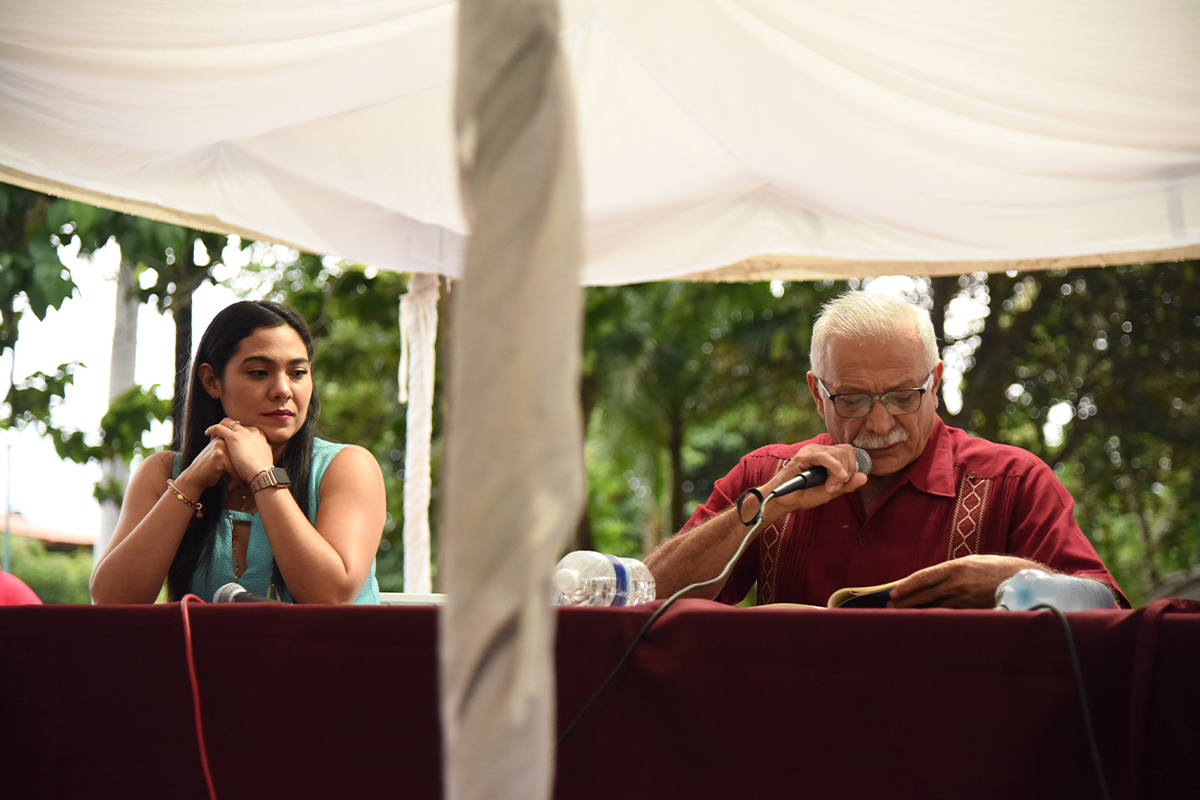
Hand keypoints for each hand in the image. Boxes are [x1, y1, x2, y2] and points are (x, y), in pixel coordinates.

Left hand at [204, 417, 275, 483]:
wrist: (261, 473)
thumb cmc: (262, 471)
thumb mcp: (263, 459)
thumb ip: (258, 455)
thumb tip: (254, 459)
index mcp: (260, 436)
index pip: (246, 430)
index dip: (237, 433)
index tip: (232, 441)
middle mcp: (253, 431)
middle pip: (237, 425)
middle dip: (228, 429)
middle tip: (221, 437)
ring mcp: (243, 433)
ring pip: (228, 423)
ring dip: (220, 427)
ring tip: (213, 435)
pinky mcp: (234, 437)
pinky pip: (219, 428)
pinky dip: (212, 429)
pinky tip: (207, 433)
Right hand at [759, 443, 867, 515]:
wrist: (784, 501)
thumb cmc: (805, 495)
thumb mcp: (831, 492)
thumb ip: (847, 485)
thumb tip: (864, 477)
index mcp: (828, 455)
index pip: (850, 452)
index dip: (852, 467)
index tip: (844, 484)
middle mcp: (821, 450)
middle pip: (847, 451)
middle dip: (848, 472)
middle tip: (835, 487)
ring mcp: (812, 451)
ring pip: (838, 454)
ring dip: (839, 474)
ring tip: (829, 487)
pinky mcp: (803, 456)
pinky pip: (824, 457)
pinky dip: (834, 467)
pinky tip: (838, 477)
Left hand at [889, 555, 1046, 608]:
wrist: (1024, 582)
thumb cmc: (999, 568)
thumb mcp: (973, 561)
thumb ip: (953, 570)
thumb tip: (934, 578)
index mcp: (956, 567)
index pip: (924, 577)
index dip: (907, 586)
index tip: (894, 592)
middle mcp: (957, 584)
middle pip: (925, 594)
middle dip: (907, 601)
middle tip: (891, 607)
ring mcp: (965, 599)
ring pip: (934, 606)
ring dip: (917, 610)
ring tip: (901, 614)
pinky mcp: (972, 611)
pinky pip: (949, 614)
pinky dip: (934, 616)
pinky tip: (925, 619)